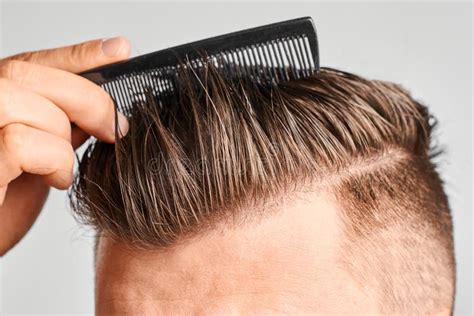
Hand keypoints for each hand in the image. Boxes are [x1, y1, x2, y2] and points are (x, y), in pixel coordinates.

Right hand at [0, 37, 130, 255]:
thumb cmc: (6, 203)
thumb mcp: (42, 154)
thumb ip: (62, 123)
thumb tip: (103, 103)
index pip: (32, 61)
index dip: (79, 53)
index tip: (120, 50)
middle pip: (27, 72)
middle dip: (86, 99)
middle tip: (115, 129)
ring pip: (22, 101)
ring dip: (61, 136)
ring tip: (65, 168)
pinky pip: (19, 142)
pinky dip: (52, 161)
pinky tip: (55, 180)